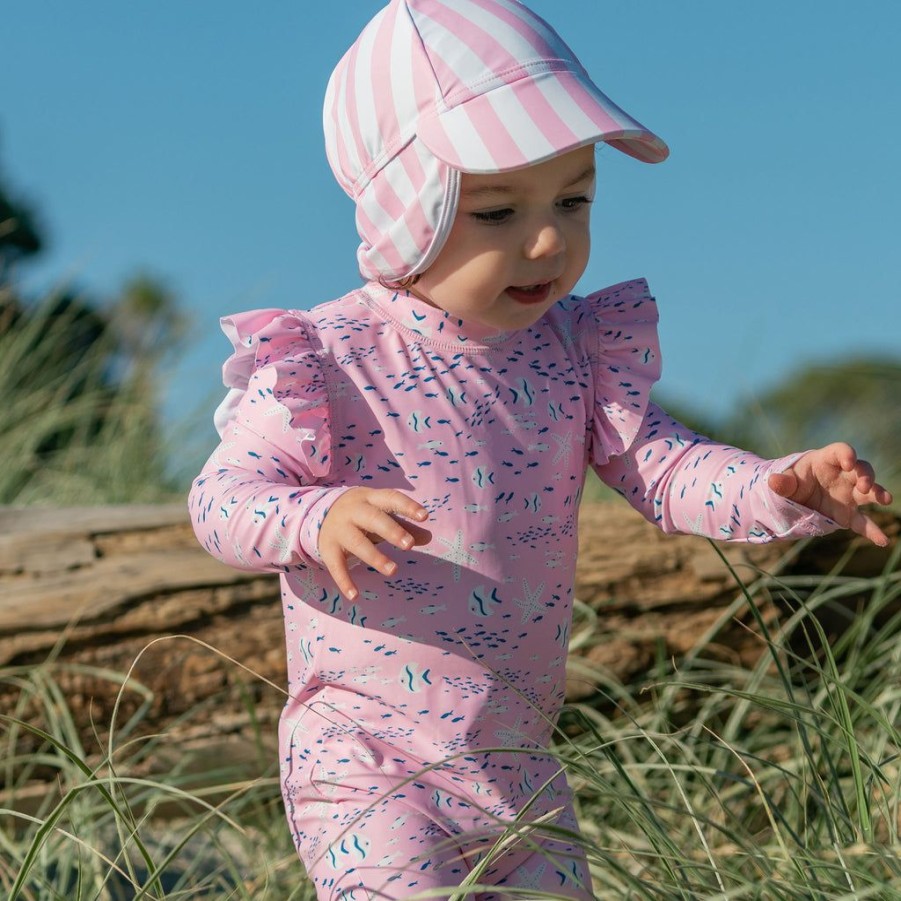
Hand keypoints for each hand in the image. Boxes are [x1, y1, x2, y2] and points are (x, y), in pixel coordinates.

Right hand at [319, 488, 431, 598]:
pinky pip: (336, 565)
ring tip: (393, 571)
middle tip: (409, 545)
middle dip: (392, 531)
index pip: (391, 498)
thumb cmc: (361, 514)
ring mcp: (339, 530)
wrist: (318, 513)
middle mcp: (353, 511)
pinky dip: (344, 581)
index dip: (408, 506)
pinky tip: (355, 596)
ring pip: (357, 543)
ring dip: (375, 557)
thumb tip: (428, 537)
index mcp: (371, 498)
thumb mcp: (381, 514)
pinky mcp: (328, 548)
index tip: (424, 517)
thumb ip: (404, 525)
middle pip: (373, 518)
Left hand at [768, 442, 893, 545]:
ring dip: (878, 494)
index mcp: (826, 461)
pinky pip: (862, 522)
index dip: (847, 454)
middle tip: (865, 486)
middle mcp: (842, 476)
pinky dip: (872, 531)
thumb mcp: (785, 480)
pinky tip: (882, 540)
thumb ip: (782, 482)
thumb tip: (773, 481)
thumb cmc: (792, 481)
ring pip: (868, 492)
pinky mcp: (847, 514)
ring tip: (885, 499)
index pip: (840, 451)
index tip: (848, 462)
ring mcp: (848, 495)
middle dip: (866, 476)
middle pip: (862, 470)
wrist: (793, 499)